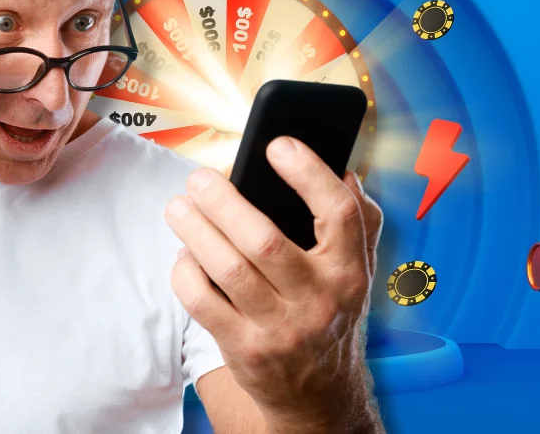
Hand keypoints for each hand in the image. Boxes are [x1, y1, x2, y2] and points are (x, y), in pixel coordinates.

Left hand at [166, 137, 383, 428]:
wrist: (319, 396)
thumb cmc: (332, 314)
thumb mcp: (360, 271)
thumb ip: (359, 220)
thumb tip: (343, 169)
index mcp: (350, 271)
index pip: (339, 214)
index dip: (308, 173)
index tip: (277, 144)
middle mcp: (319, 301)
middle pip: (264, 240)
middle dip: (224, 201)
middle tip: (199, 178)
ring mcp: (280, 329)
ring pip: (227, 269)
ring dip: (195, 230)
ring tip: (179, 206)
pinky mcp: (244, 350)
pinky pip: (202, 302)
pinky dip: (185, 271)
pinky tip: (184, 253)